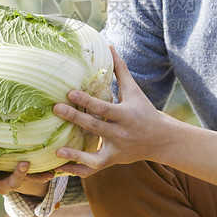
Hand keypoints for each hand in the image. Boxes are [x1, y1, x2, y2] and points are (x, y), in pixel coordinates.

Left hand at [52, 46, 173, 177]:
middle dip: (75, 118)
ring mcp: (116, 150)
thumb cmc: (144, 110)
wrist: (161, 139)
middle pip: (95, 127)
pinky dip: (78, 170)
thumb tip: (110, 46)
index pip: (104, 108)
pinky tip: (61, 167)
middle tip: (55, 108)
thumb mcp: (134, 90)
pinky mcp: (112, 161)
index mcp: (126, 115)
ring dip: (76, 155)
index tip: (69, 93)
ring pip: (95, 156)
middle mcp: (121, 134)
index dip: (87, 101)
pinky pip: (93, 168)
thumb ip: (120, 70)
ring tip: (57, 149)